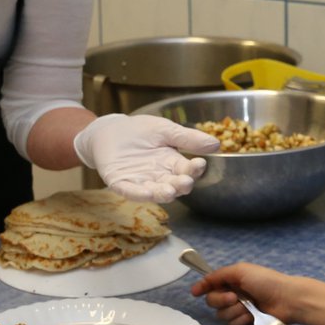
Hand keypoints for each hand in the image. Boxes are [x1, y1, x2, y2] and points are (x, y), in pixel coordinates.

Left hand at [73, 113, 220, 202]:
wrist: (109, 130)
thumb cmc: (139, 130)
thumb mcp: (166, 130)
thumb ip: (188, 138)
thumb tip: (216, 144)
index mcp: (172, 163)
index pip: (187, 170)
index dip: (194, 169)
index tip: (200, 164)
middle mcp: (159, 176)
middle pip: (174, 185)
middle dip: (181, 185)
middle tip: (185, 182)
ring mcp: (141, 181)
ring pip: (155, 192)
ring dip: (163, 193)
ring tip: (169, 191)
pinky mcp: (121, 183)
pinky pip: (131, 191)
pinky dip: (139, 194)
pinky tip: (147, 193)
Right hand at [190, 261, 324, 324]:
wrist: (286, 299)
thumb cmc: (265, 281)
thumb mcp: (241, 271)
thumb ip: (220, 274)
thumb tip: (203, 280)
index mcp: (232, 280)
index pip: (211, 284)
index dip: (202, 288)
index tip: (195, 292)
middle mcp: (233, 294)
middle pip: (212, 302)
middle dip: (221, 300)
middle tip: (234, 297)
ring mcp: (239, 310)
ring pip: (222, 315)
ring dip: (234, 311)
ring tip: (248, 307)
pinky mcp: (245, 323)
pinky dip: (241, 320)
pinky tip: (251, 317)